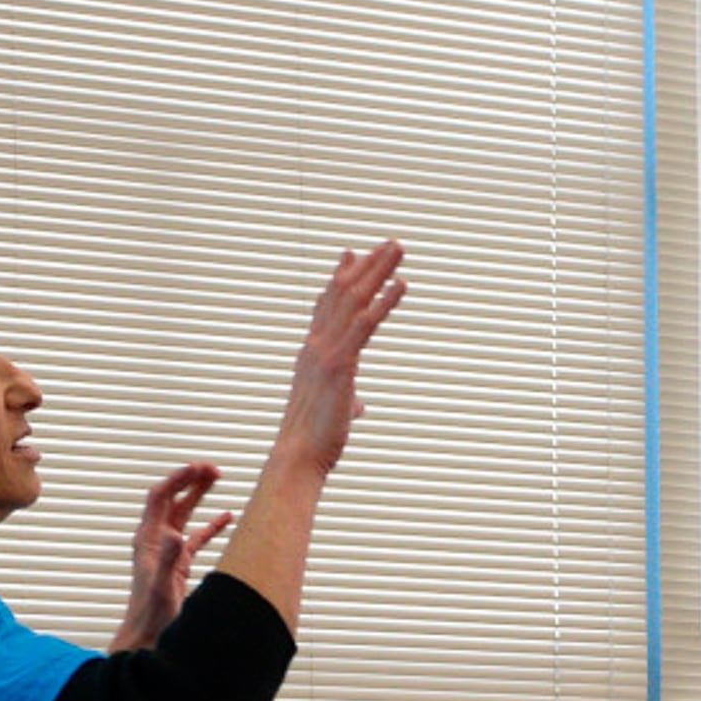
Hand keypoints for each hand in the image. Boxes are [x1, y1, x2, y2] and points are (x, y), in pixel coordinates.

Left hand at [111, 462, 233, 651]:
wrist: (146, 637)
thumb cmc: (150, 616)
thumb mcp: (161, 587)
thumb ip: (168, 559)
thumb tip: (176, 534)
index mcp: (148, 540)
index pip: (161, 497)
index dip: (178, 479)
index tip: (199, 468)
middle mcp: (156, 540)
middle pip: (173, 500)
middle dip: (191, 481)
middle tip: (213, 469)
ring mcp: (168, 551)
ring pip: (184, 514)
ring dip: (199, 496)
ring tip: (217, 479)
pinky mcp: (179, 564)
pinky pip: (196, 537)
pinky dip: (211, 525)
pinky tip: (227, 517)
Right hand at [269, 240, 408, 478]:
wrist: (298, 457)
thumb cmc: (314, 441)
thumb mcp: (333, 412)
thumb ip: (346, 399)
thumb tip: (357, 404)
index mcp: (312, 353)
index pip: (326, 306)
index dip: (339, 278)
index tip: (350, 254)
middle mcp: (316, 344)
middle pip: (343, 292)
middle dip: (367, 265)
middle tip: (389, 243)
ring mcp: (326, 351)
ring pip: (355, 299)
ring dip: (378, 270)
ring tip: (398, 248)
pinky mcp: (341, 364)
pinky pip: (365, 324)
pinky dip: (384, 301)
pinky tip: (401, 284)